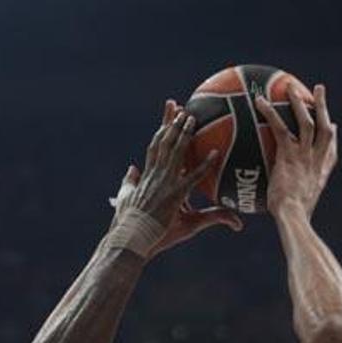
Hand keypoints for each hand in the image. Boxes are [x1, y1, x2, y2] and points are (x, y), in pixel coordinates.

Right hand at [111, 100, 241, 257]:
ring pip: (176, 153)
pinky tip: (216, 153)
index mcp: (146, 175)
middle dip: (171, 121)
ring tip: (193, 117)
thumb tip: (130, 167)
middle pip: (164, 141)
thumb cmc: (128, 223)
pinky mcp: (174, 196)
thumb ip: (128, 182)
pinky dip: (205, 165)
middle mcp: (155, 175)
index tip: (168, 112)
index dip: (162, 127)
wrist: (129, 237)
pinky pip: (193, 177)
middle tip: (179, 105)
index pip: (155, 145)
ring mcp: (164, 183)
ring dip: (185, 134)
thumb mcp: (125, 199)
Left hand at [256, 84, 337, 219]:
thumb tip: (277, 213)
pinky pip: (279, 127)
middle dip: (323, 107)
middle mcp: (317, 160)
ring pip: (306, 121)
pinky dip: (269, 112)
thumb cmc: (293, 220)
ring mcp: (305, 155)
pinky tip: (259, 101)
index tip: (334, 126)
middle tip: (319, 91)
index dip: (333, 138)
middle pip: (324, 127)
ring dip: (299, 102)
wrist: (294, 217)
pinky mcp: (290, 154)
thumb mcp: (295, 213)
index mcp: (321, 173)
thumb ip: (289, 206)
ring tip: (291, 87)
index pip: (331, 152)